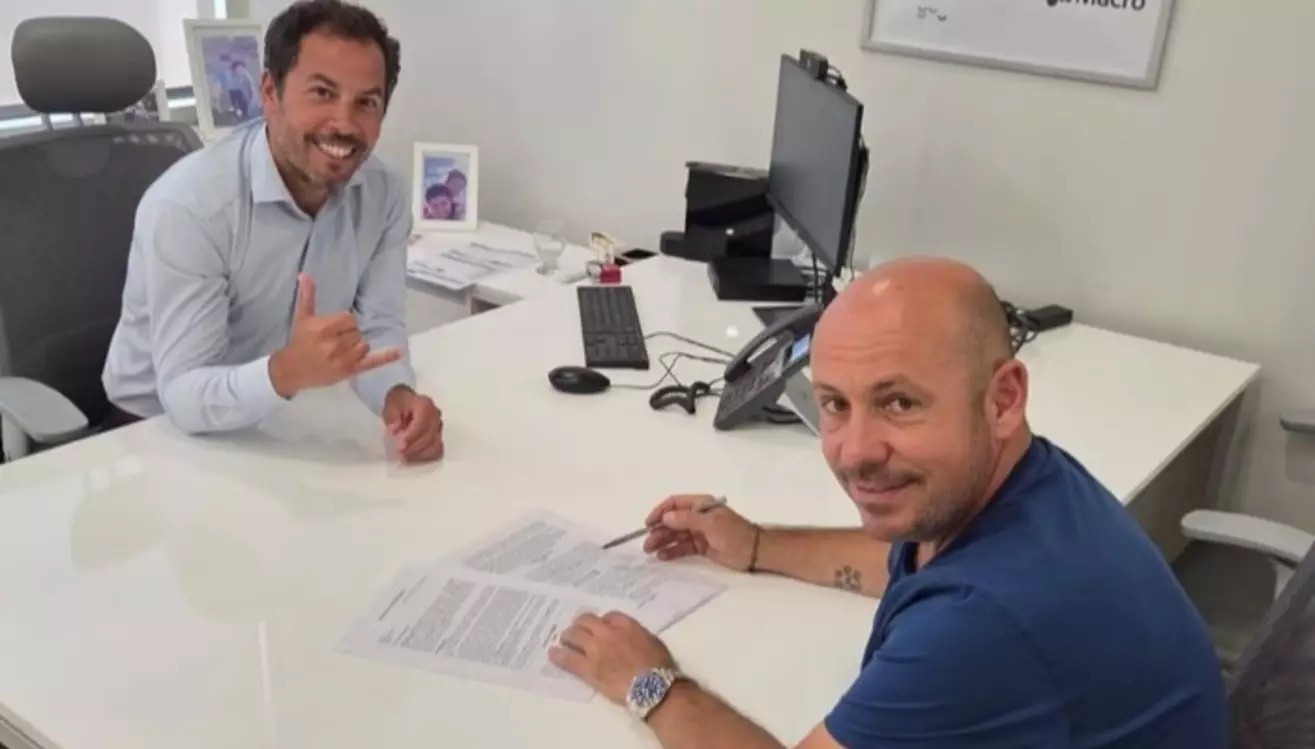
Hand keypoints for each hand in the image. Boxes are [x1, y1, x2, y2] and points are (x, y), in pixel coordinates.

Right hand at [269, 273, 400, 397]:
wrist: (291, 370)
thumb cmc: (299, 342)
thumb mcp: (302, 318)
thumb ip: (307, 296)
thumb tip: (305, 275)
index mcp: (323, 328)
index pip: (350, 319)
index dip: (346, 322)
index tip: (336, 328)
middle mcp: (334, 344)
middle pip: (357, 332)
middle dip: (350, 334)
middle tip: (337, 340)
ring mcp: (343, 359)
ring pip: (364, 345)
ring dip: (358, 346)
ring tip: (343, 350)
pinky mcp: (349, 372)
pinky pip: (371, 362)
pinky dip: (386, 357)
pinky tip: (398, 352)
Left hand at [382, 386, 443, 461]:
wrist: (406, 402)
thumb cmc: (398, 403)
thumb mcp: (391, 405)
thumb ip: (393, 416)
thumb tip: (394, 429)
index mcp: (425, 405)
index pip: (421, 424)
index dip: (411, 437)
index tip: (400, 447)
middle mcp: (436, 415)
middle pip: (429, 436)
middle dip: (414, 448)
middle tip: (400, 454)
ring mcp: (439, 427)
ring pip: (436, 445)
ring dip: (421, 454)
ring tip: (406, 457)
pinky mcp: (439, 436)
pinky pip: (437, 450)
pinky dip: (426, 456)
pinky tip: (414, 457)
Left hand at [548, 611, 675, 704]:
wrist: (652, 687)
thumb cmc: (659, 665)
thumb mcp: (651, 640)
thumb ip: (635, 633)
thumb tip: (627, 636)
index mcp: (625, 624)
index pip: (607, 616)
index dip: (602, 621)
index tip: (600, 627)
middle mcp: (606, 633)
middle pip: (586, 621)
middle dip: (580, 624)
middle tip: (577, 630)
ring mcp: (595, 650)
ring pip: (573, 635)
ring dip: (567, 636)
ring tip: (564, 640)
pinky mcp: (587, 668)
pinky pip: (568, 659)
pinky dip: (558, 655)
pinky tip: (552, 653)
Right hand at [642, 494, 758, 571]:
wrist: (754, 551)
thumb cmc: (734, 533)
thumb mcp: (710, 523)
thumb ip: (687, 519)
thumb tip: (665, 517)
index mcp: (701, 505)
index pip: (675, 504)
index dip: (660, 512)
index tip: (649, 523)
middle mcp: (698, 517)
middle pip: (673, 521)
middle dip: (659, 530)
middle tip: (647, 543)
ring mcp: (700, 532)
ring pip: (676, 535)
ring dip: (663, 542)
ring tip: (651, 551)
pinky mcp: (702, 547)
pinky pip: (683, 547)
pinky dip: (673, 551)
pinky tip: (663, 557)